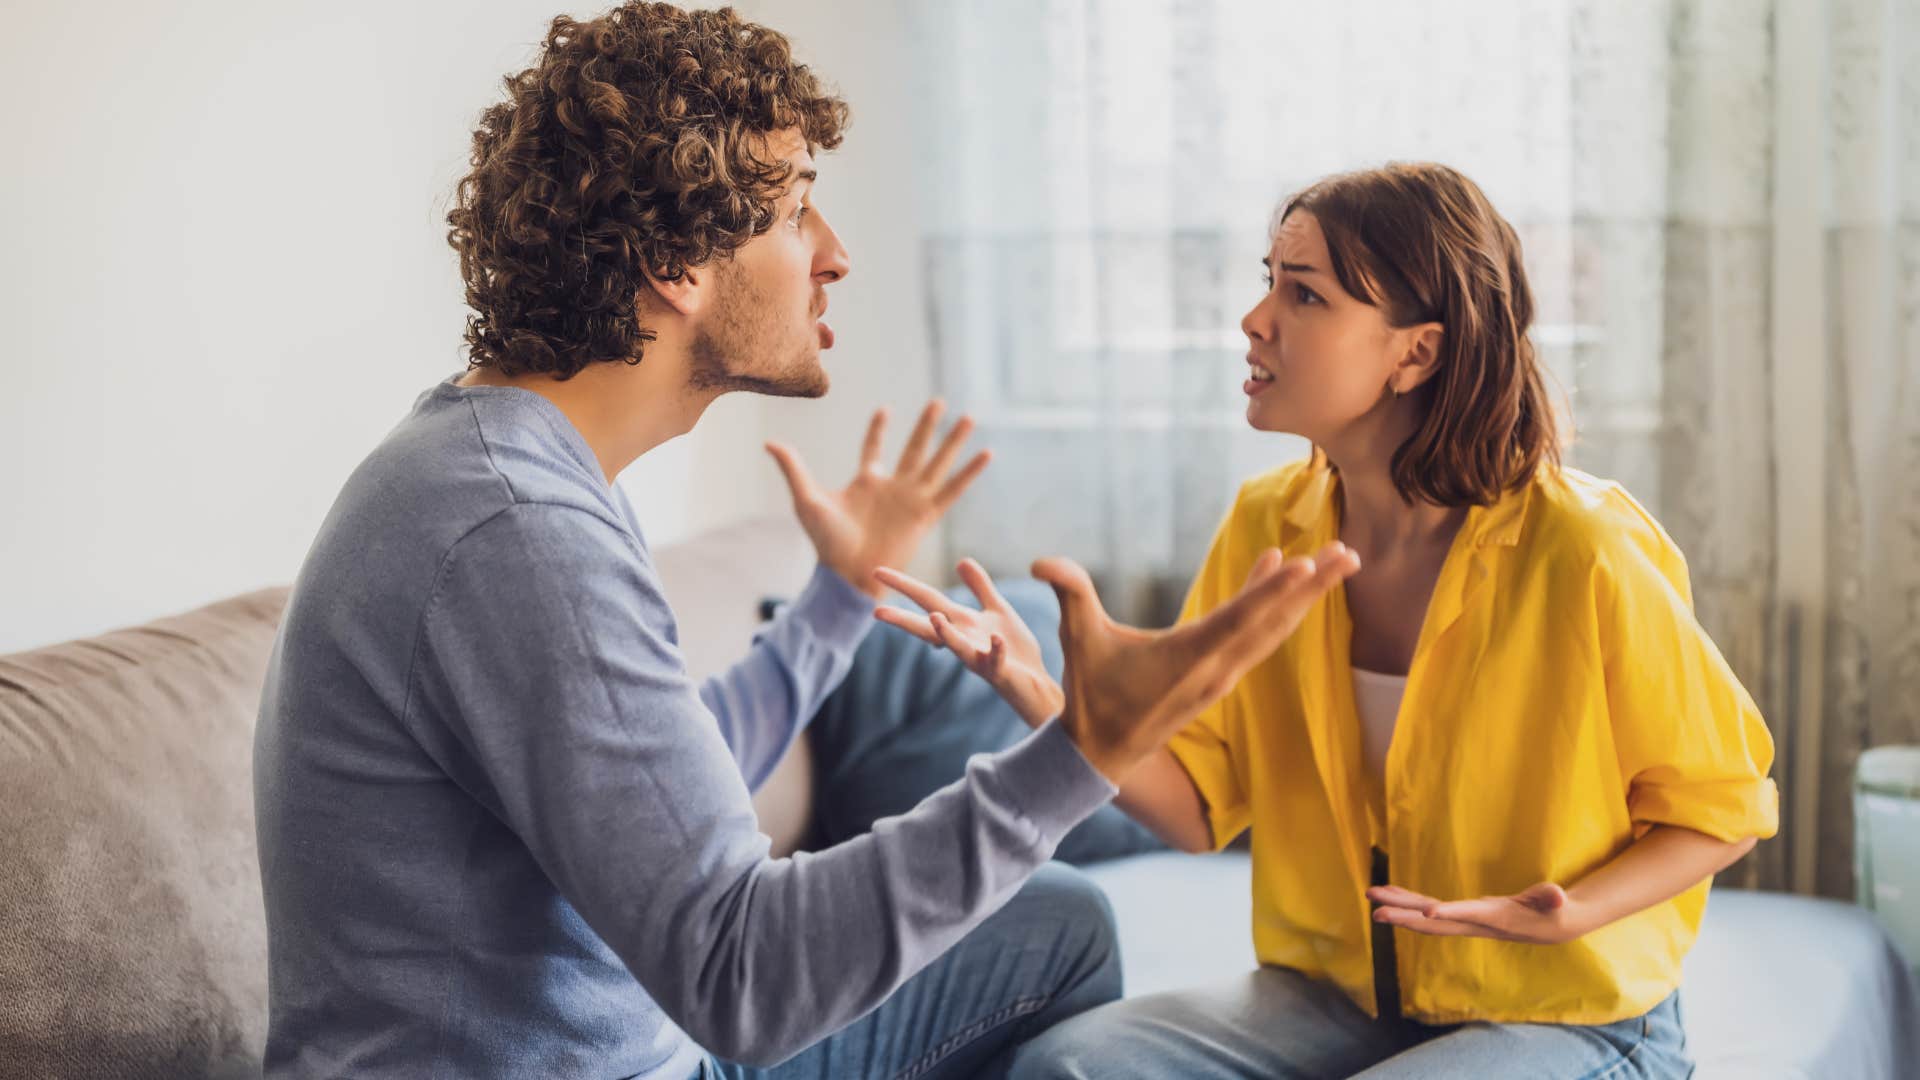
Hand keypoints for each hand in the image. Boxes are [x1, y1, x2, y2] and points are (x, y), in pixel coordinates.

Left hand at [766, 401, 989, 599]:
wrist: (847, 574)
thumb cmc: (825, 542)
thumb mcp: (806, 498)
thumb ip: (793, 468)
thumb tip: (769, 441)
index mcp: (866, 482)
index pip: (874, 448)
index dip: (878, 429)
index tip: (884, 410)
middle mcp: (893, 487)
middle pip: (914, 448)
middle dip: (926, 426)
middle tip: (939, 401)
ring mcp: (912, 499)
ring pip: (937, 462)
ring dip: (953, 441)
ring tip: (969, 417)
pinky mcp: (926, 514)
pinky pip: (952, 489)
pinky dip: (969, 472)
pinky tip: (986, 454)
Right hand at [872, 560, 1064, 727]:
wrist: (1035, 681)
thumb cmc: (1014, 649)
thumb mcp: (996, 610)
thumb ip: (980, 587)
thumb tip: (961, 560)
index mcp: (961, 623)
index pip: (928, 601)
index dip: (905, 586)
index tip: (878, 572)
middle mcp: (964, 640)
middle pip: (929, 627)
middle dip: (904, 619)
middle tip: (877, 612)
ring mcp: (979, 658)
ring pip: (958, 647)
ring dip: (947, 634)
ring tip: (935, 618)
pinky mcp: (999, 671)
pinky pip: (995, 660)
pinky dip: (995, 650)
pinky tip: (997, 638)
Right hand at [1037, 542, 1359, 783]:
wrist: (1102, 752)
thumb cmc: (1091, 695)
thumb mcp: (1077, 640)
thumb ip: (1069, 593)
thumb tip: (1040, 560)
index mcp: (1190, 658)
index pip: (1239, 619)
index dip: (1271, 591)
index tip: (1305, 565)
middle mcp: (1217, 668)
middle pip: (1275, 623)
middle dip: (1313, 588)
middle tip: (1349, 555)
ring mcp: (1223, 674)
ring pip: (1274, 630)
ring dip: (1306, 597)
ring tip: (1336, 561)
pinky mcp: (1220, 676)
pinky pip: (1259, 635)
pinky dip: (1275, 604)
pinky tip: (1278, 571)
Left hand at [1367, 882, 1586, 944]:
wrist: (1550, 926)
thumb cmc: (1553, 911)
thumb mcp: (1555, 903)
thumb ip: (1551, 898)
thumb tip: (1559, 896)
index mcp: (1495, 918)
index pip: (1468, 916)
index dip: (1450, 914)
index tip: (1427, 914)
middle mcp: (1474, 923)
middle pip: (1435, 922)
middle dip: (1406, 918)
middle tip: (1377, 912)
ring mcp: (1465, 920)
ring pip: (1426, 917)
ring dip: (1399, 908)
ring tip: (1371, 895)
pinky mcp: (1462, 914)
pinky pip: (1429, 909)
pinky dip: (1409, 901)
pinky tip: (1391, 894)